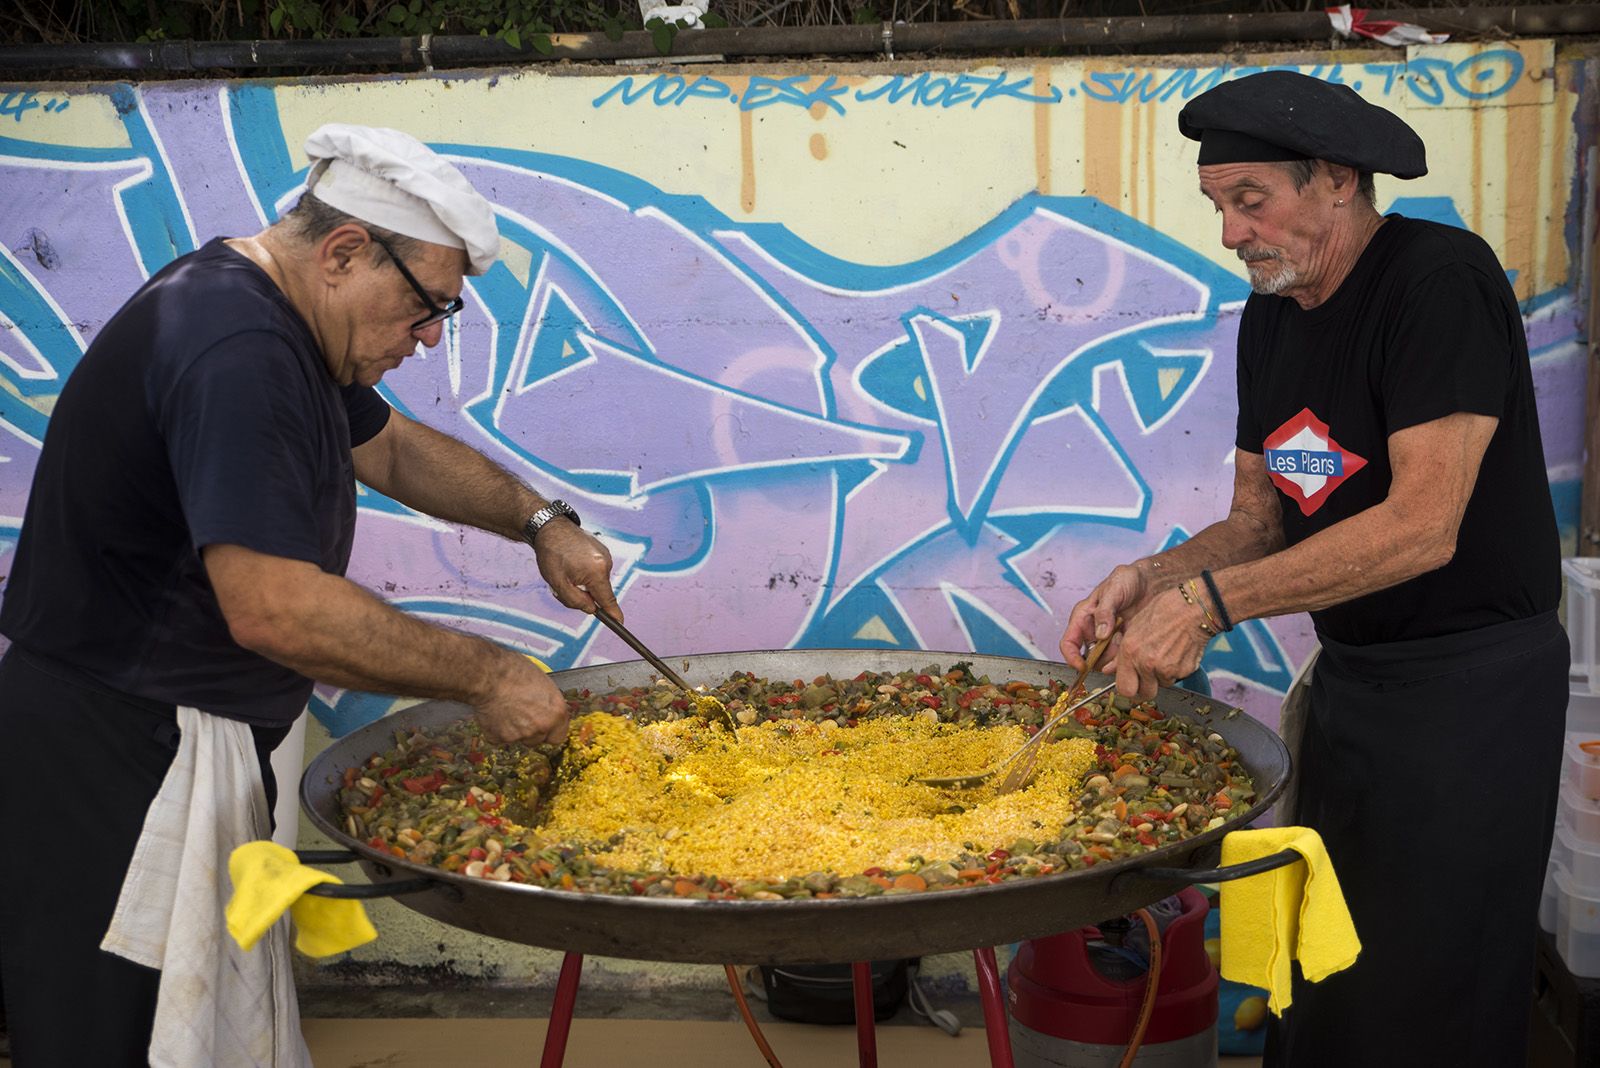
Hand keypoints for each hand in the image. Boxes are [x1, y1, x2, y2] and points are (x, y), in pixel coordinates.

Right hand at [474, 655, 570, 744]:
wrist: (488, 676)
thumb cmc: (513, 670)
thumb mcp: (542, 682)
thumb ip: (546, 701)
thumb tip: (544, 704)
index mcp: (556, 712)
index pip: (559, 735)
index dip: (550, 730)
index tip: (544, 724)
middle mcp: (541, 727)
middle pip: (539, 739)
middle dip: (532, 730)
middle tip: (522, 714)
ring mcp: (520, 735)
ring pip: (519, 739)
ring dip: (515, 730)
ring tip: (506, 710)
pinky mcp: (499, 738)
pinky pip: (499, 737)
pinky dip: (496, 729)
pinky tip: (493, 712)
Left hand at [533, 519, 621, 620]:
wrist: (551, 527)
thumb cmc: (551, 554)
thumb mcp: (557, 583)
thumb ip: (575, 600)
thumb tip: (591, 608)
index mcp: (596, 572)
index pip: (607, 599)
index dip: (612, 613)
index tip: (620, 623)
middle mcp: (606, 563)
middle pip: (598, 592)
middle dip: (583, 595)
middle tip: (563, 585)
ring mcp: (605, 555)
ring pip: (596, 581)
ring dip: (582, 583)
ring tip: (566, 569)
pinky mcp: (602, 550)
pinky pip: (596, 570)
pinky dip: (585, 572)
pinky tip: (571, 562)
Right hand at [1059, 564, 1147, 671]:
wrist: (1152, 581)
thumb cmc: (1128, 579)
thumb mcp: (1113, 590)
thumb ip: (1104, 611)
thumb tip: (1099, 634)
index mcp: (1084, 617)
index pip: (1069, 643)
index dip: (1072, 658)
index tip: (1082, 667)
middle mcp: (1094, 630)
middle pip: (1088, 658)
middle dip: (1100, 659)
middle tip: (1115, 648)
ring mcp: (1110, 638)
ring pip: (1105, 661)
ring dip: (1115, 658)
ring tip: (1127, 640)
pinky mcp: (1125, 642)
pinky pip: (1121, 659)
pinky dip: (1126, 659)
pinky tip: (1134, 647)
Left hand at [1112, 587, 1210, 701]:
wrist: (1192, 608)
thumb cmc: (1164, 611)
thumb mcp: (1134, 627)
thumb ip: (1123, 654)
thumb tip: (1110, 670)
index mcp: (1129, 652)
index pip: (1124, 689)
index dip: (1128, 689)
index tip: (1131, 685)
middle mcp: (1146, 664)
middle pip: (1144, 694)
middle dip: (1145, 690)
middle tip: (1148, 679)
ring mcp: (1166, 669)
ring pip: (1162, 684)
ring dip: (1162, 676)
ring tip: (1166, 654)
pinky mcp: (1183, 670)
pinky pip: (1177, 677)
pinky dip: (1176, 669)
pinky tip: (1177, 652)